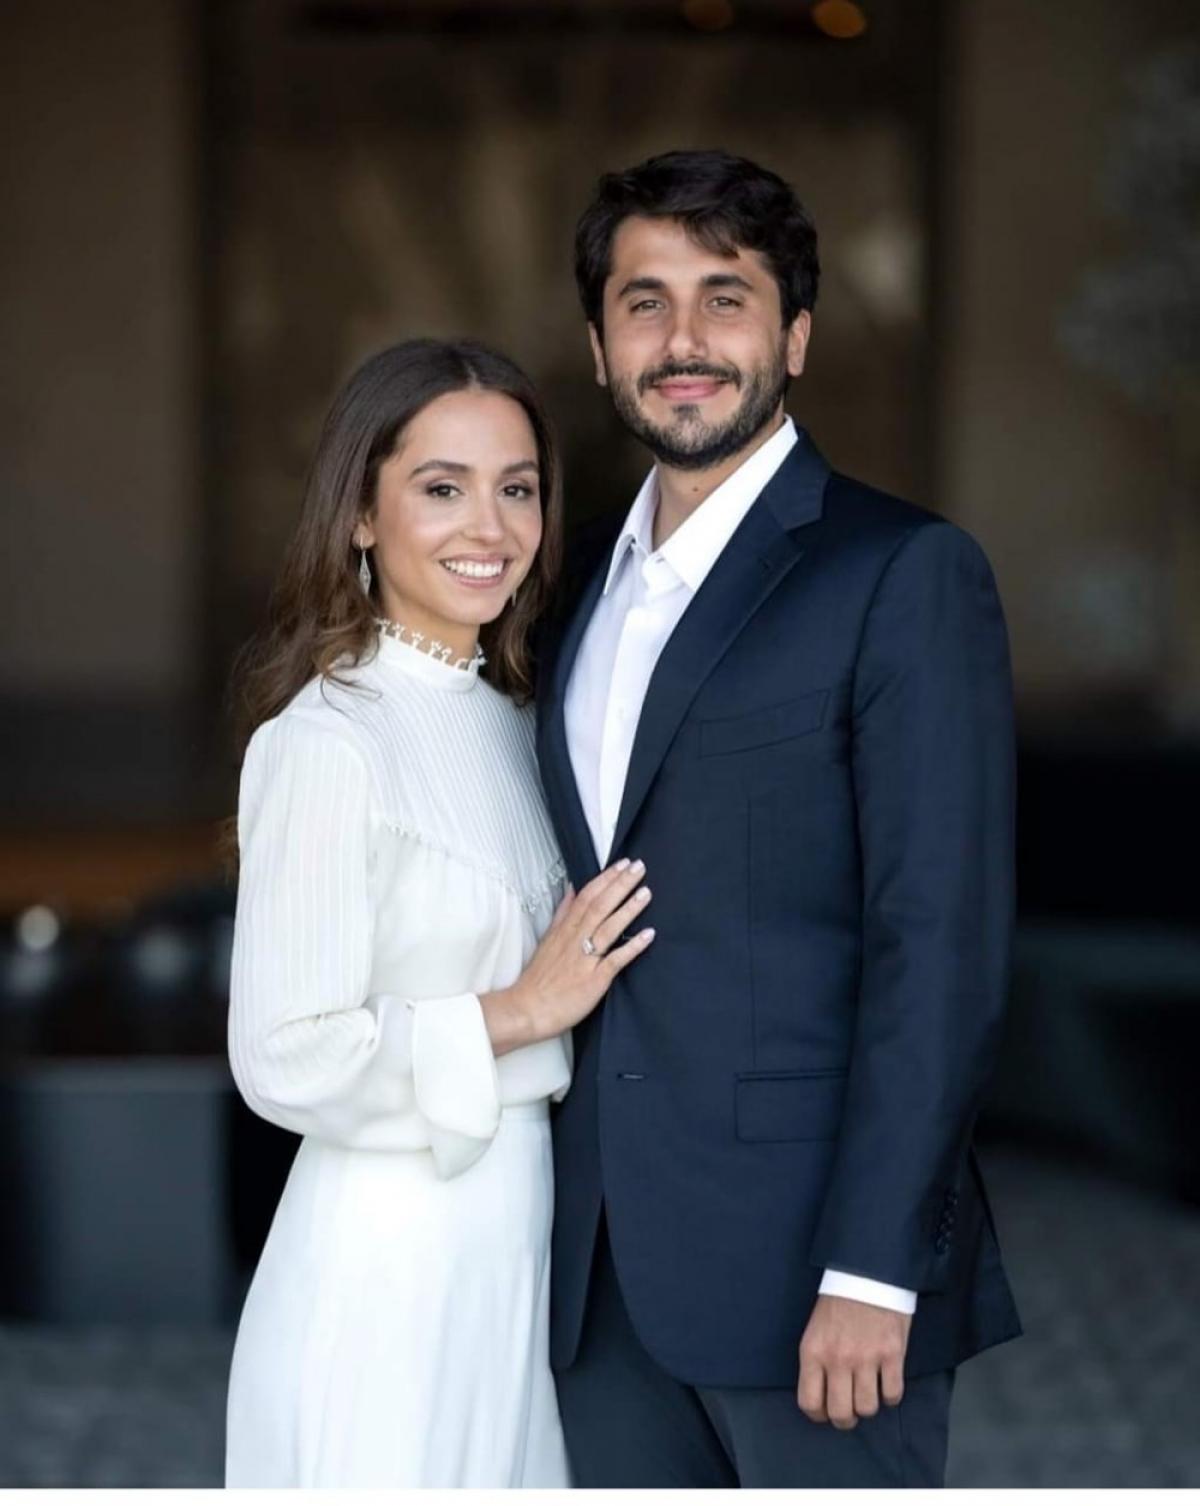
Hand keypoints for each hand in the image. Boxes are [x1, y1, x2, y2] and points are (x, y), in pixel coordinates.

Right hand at [481, 859, 654, 1049]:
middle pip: (599, 906)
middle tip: (638, 867)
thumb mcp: (548, 938)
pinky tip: (648, 935)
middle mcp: (575, 940)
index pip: (587, 896)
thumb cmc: (539, 978)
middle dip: (620, 885)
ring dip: (628, 909)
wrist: (527, 1009)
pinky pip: (615, 960)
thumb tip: (571, 889)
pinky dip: (632, 947)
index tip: (622, 864)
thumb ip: (562, 913)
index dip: (605, 879)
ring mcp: (585, 959)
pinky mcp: (594, 980)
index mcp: (565, 930)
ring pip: (608, 928)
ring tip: (646, 893)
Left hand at [796, 1295, 911, 1428]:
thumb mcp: (815, 1330)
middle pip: (841, 1414)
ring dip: (869, 1405)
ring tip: (869, 1391)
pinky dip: (890, 1395)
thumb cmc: (839, 1301)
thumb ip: (817, 1362)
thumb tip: (822, 1394)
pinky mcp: (892, 1355)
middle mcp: (838, 1359)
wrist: (867, 1273)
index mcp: (813, 1352)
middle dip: (846, 1419)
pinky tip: (887, 1382)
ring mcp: (866, 1358)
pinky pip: (892, 1395)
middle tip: (851, 1410)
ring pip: (867, 1408)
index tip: (826, 1411)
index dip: (819, 1415)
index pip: (809, 1403)